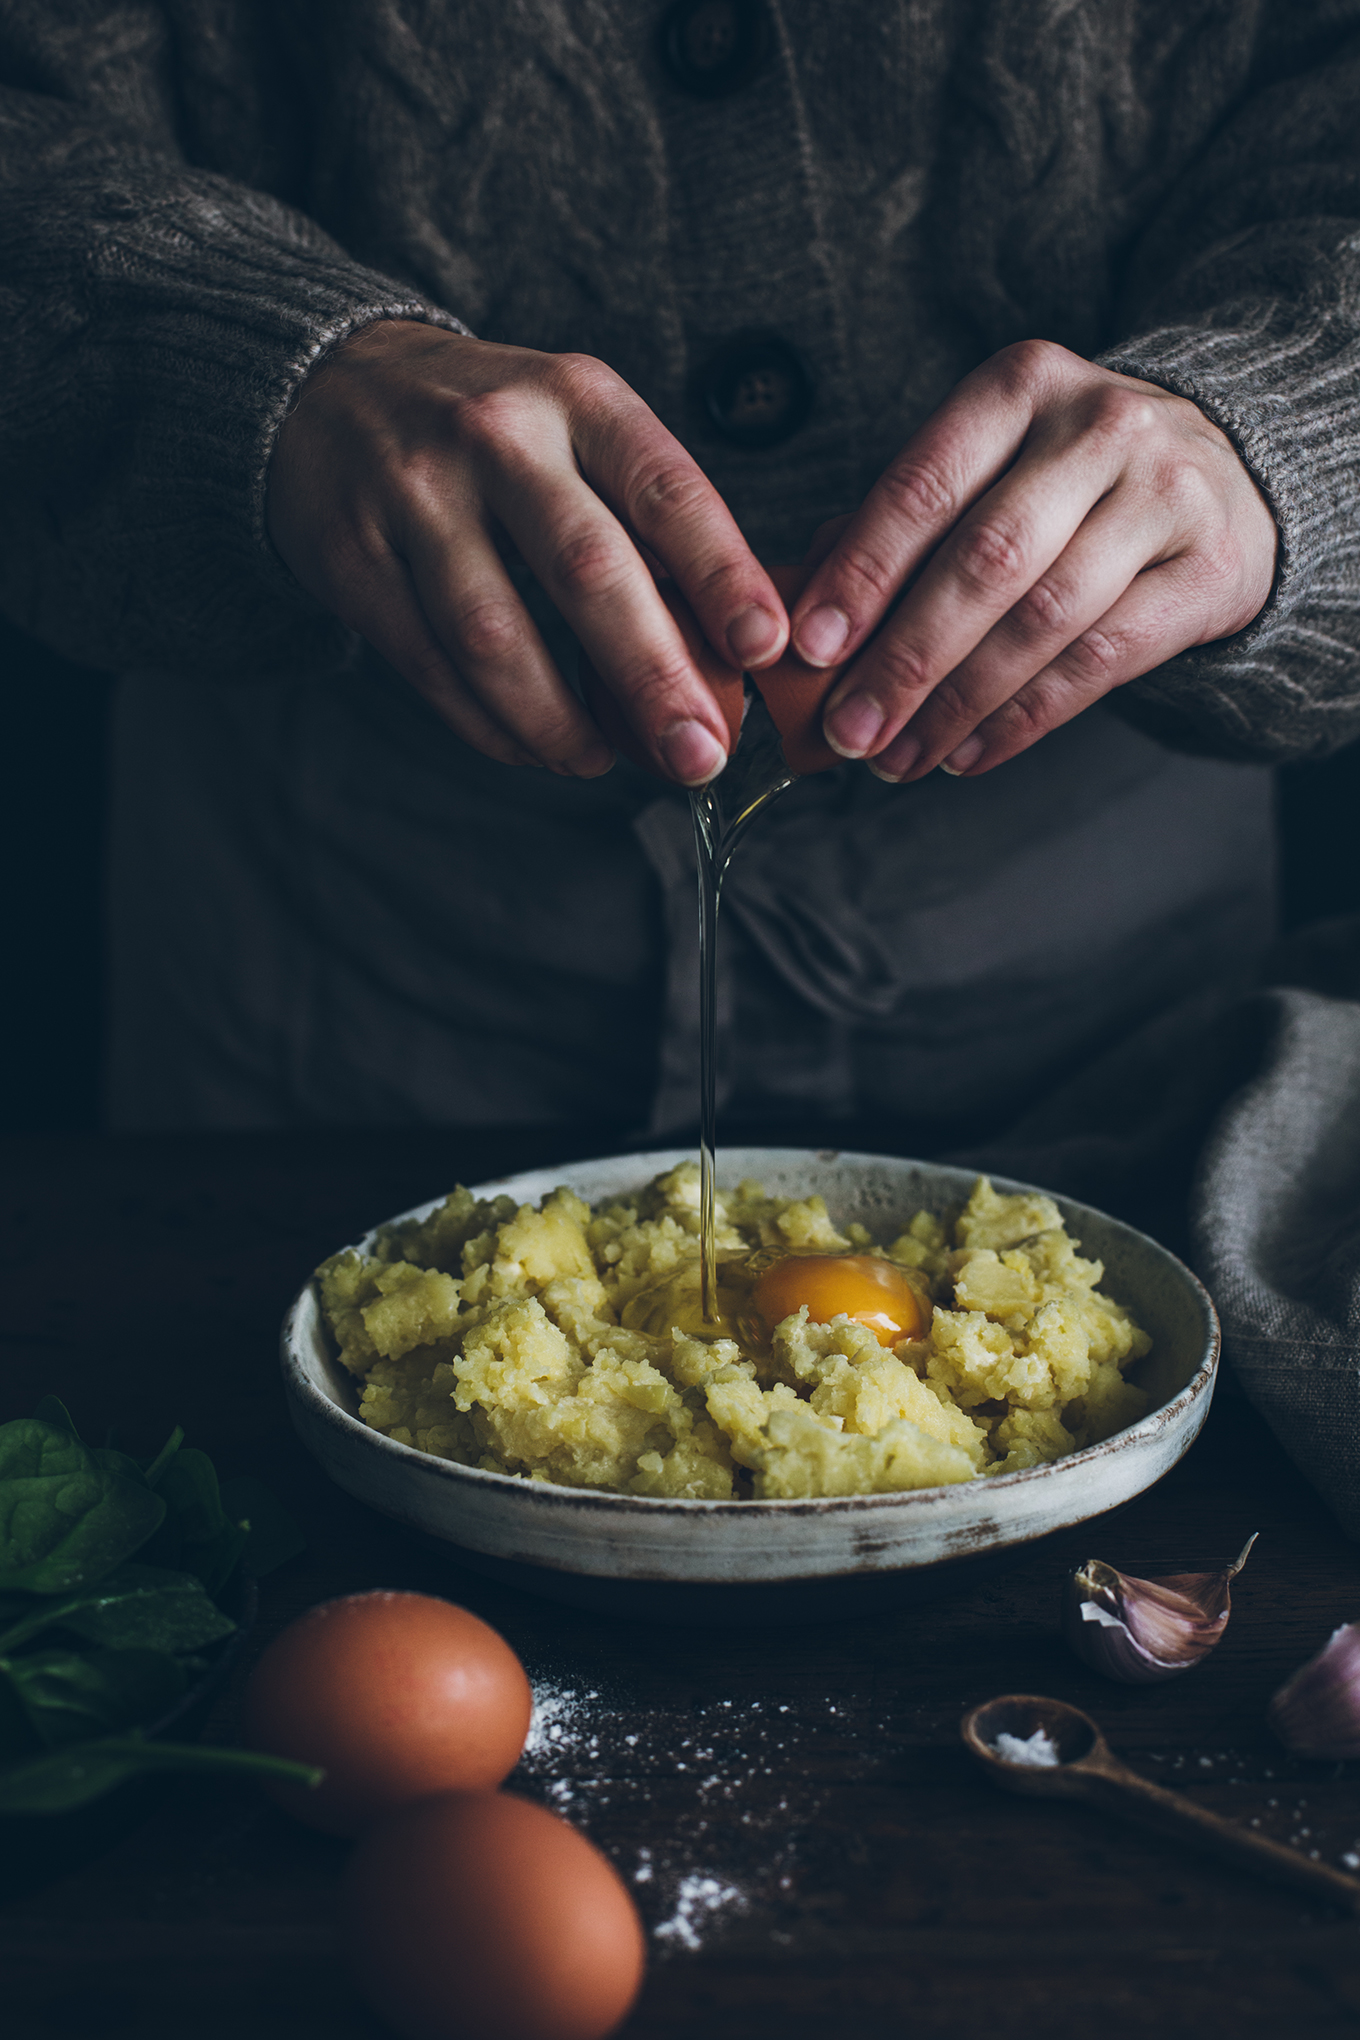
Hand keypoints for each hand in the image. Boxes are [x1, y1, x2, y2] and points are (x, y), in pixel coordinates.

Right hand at [265, 321, 787, 781]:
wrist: (327, 389)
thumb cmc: (494, 430)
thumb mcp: (576, 423)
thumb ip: (645, 514)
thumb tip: (729, 649)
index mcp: (576, 396)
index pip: (665, 489)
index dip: (721, 573)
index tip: (765, 646)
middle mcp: (496, 437)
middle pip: (586, 570)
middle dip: (652, 677)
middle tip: (699, 754)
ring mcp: (415, 497)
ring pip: (495, 637)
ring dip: (560, 722)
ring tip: (605, 764)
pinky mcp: (354, 558)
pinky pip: (432, 668)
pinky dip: (492, 726)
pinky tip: (536, 749)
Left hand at [788, 340, 1277, 780]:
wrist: (1226, 477)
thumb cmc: (1068, 481)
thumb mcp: (990, 465)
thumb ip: (905, 525)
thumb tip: (806, 610)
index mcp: (1022, 384)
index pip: (926, 484)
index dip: (863, 572)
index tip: (810, 647)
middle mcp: (1101, 426)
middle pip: (987, 559)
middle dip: (905, 659)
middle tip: (848, 731)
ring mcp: (1166, 495)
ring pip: (1044, 619)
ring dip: (958, 704)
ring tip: (899, 758)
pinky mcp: (1211, 570)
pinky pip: (1102, 661)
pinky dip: (1023, 718)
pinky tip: (967, 754)